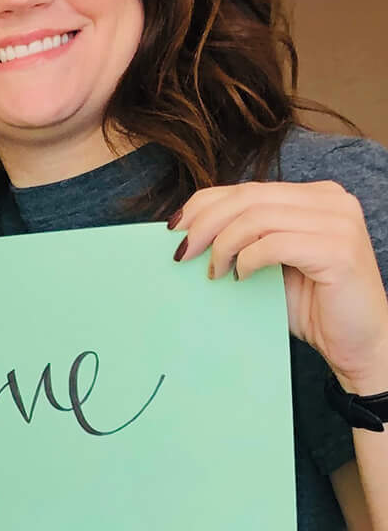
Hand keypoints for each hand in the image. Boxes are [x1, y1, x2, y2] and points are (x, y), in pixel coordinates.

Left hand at [174, 180, 387, 392]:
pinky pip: (274, 244)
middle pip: (247, 197)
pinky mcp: (338, 250)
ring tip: (214, 272)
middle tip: (182, 253)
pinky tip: (241, 278)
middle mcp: (331, 201)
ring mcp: (338, 223)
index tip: (174, 230)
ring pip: (257, 217)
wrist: (358, 342)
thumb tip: (186, 235)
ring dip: (223, 245)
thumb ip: (244, 240)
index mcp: (314, 196)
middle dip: (204, 224)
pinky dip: (248, 260)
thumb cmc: (312, 305)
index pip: (246, 188)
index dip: (203, 205)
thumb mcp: (271, 263)